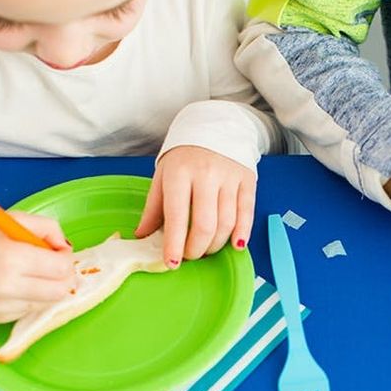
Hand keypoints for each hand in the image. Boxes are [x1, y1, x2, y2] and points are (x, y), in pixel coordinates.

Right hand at [0, 212, 74, 322]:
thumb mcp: (14, 220)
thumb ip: (47, 227)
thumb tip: (65, 247)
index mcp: (12, 258)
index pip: (61, 268)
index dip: (66, 259)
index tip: (58, 253)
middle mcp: (8, 286)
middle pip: (60, 291)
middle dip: (64, 278)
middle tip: (54, 267)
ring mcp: (3, 305)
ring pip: (48, 303)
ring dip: (48, 289)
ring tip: (34, 275)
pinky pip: (30, 310)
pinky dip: (31, 298)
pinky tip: (19, 286)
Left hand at [135, 146, 255, 266]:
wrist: (215, 126)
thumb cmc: (185, 156)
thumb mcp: (163, 176)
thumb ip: (154, 208)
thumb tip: (143, 236)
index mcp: (179, 173)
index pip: (177, 217)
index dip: (174, 245)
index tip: (171, 263)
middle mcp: (205, 174)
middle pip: (204, 225)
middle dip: (196, 249)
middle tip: (190, 255)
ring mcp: (229, 177)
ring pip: (226, 223)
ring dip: (216, 244)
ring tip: (206, 248)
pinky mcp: (247, 180)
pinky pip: (246, 214)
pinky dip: (241, 234)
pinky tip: (235, 244)